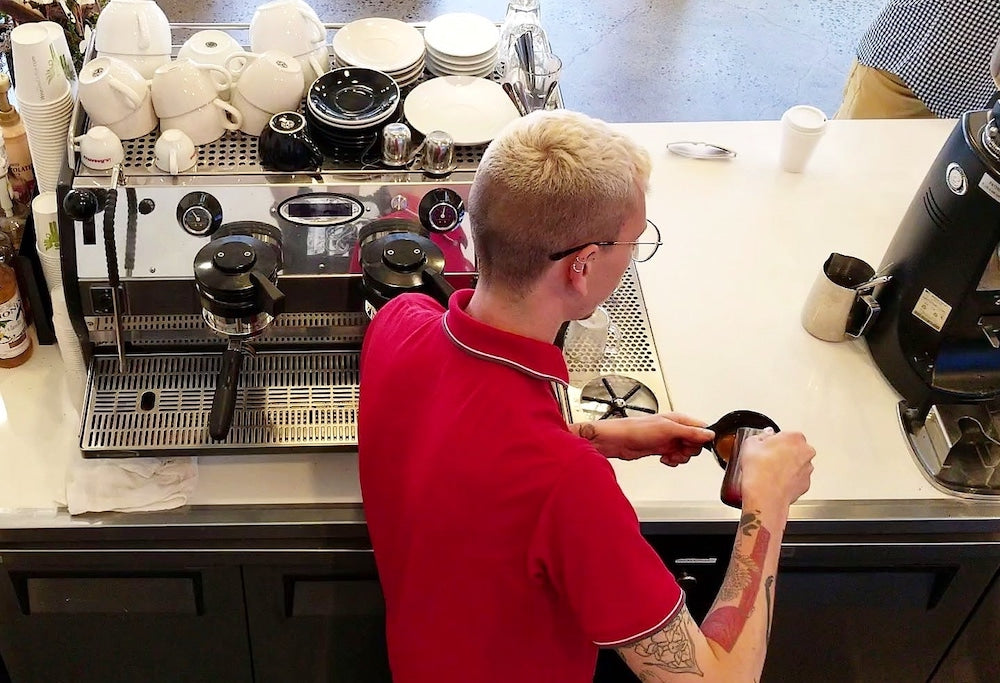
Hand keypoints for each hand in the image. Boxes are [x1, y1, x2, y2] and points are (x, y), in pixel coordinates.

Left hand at [575, 412, 714, 464]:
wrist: (618, 440)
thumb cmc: (637, 429)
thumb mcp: (668, 430)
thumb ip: (690, 432)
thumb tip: (709, 434)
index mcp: (679, 419)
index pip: (701, 429)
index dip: (700, 439)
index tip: (691, 444)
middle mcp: (675, 429)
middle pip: (695, 443)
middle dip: (688, 450)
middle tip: (677, 449)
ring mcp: (668, 439)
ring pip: (686, 452)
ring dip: (680, 457)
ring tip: (669, 455)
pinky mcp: (662, 449)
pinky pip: (675, 457)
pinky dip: (672, 461)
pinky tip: (664, 458)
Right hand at [738, 430, 815, 510]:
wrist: (764, 495)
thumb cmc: (759, 470)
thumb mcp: (750, 444)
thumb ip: (761, 436)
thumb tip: (764, 436)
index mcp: (795, 437)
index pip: (785, 434)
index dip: (773, 441)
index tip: (766, 446)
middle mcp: (805, 452)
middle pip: (794, 448)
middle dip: (783, 452)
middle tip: (767, 459)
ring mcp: (807, 469)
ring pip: (798, 464)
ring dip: (787, 466)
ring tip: (770, 472)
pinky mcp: (806, 484)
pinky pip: (797, 478)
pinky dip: (789, 479)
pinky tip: (775, 481)